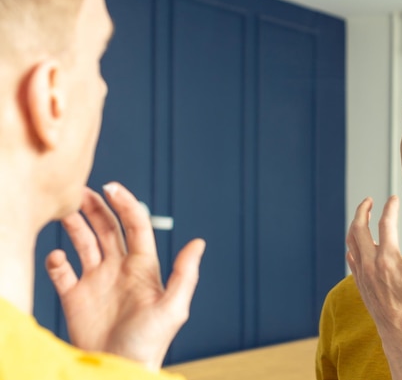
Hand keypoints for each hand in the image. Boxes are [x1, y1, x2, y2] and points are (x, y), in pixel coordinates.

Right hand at [46, 182, 205, 370]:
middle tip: (80, 190)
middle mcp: (119, 268)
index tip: (112, 187)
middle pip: (106, 228)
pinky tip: (57, 259)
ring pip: (83, 243)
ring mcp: (96, 281)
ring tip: (63, 209)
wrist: (119, 370)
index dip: (125, 204)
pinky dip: (55, 261)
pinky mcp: (75, 298)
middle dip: (96, 208)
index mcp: (143, 266)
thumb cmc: (150, 343)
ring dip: (74, 225)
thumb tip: (199, 242)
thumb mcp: (173, 308)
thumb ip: (184, 274)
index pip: (135, 226)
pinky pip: (61, 271)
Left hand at [346, 196, 401, 378]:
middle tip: (369, 200)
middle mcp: (371, 264)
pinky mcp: (358, 279)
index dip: (390, 208)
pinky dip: (353, 243)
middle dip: (363, 210)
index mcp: (388, 261)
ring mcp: (362, 272)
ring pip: (351, 240)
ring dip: (355, 224)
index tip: (394, 198)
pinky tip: (360, 240)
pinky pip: (351, 255)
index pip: (386, 225)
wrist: (398, 331)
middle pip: (359, 228)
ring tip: (363, 214)